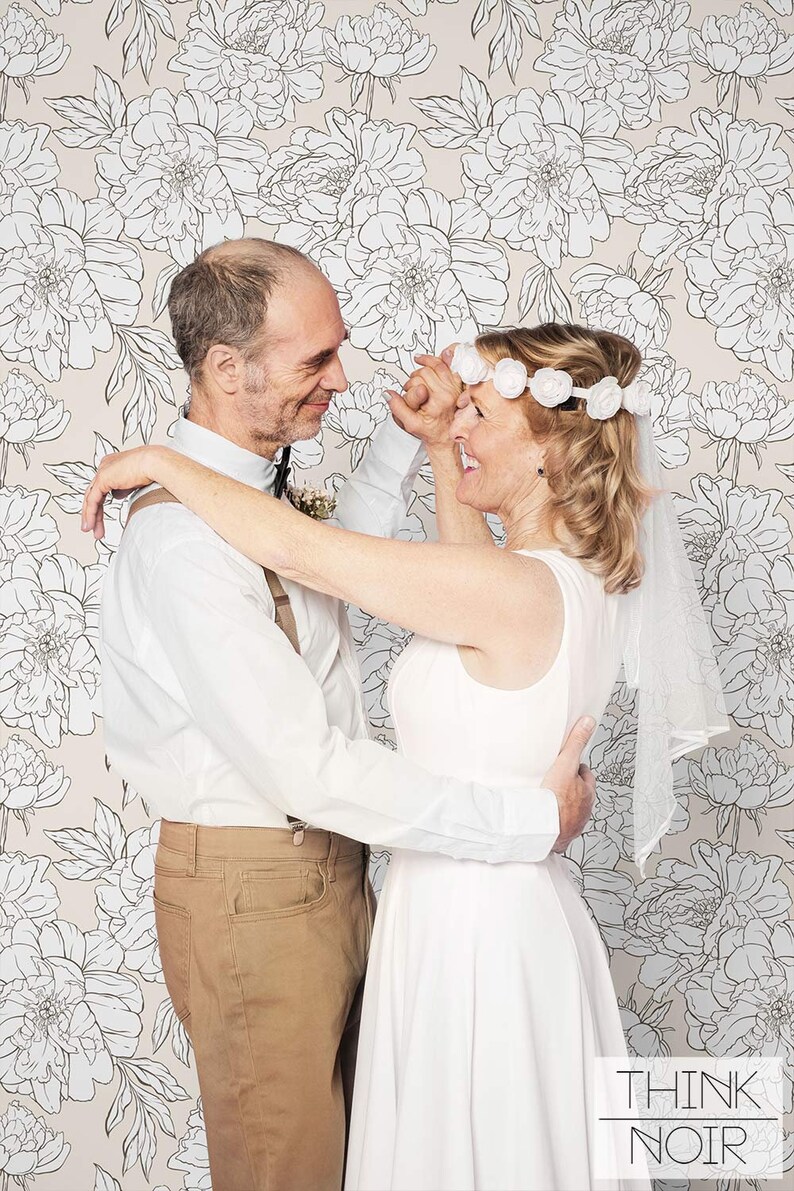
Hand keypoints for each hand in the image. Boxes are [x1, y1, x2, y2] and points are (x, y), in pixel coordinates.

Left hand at [81, 445, 164, 538]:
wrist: (157, 463)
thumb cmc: (154, 469)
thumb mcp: (135, 481)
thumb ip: (124, 487)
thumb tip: (117, 494)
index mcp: (113, 464)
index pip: (101, 488)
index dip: (99, 505)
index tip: (100, 519)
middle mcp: (105, 466)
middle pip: (94, 493)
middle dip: (94, 513)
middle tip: (94, 528)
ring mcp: (103, 471)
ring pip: (91, 497)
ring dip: (91, 516)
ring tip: (93, 531)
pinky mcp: (102, 478)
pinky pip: (92, 499)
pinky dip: (90, 513)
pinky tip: (92, 525)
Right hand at [385, 344, 462, 449]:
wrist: (445, 436)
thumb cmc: (430, 431)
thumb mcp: (410, 423)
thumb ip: (398, 407)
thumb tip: (388, 393)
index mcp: (438, 402)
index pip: (418, 381)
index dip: (409, 387)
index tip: (409, 394)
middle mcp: (448, 393)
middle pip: (426, 371)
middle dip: (415, 377)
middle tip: (412, 389)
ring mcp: (454, 388)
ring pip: (437, 365)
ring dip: (425, 367)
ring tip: (419, 377)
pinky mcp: (458, 385)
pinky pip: (451, 365)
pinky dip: (443, 360)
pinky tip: (435, 359)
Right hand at [540, 716, 597, 853]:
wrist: (541, 828)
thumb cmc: (555, 799)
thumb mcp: (565, 763)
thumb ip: (576, 743)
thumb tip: (588, 723)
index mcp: (587, 794)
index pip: (585, 776)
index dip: (576, 769)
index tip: (568, 766)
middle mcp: (583, 812)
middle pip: (578, 795)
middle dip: (570, 789)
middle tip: (555, 782)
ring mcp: (572, 826)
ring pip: (569, 812)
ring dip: (561, 806)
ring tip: (546, 801)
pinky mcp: (559, 838)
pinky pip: (556, 828)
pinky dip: (551, 823)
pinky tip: (541, 818)